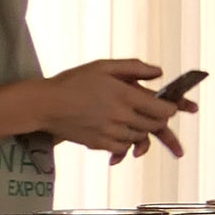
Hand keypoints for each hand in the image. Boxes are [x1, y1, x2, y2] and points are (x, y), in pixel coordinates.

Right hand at [24, 60, 193, 161]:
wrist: (44, 104)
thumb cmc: (73, 81)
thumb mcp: (103, 66)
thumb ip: (134, 67)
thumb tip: (159, 72)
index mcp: (125, 95)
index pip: (163, 109)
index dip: (170, 108)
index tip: (166, 106)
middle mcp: (120, 115)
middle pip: (155, 125)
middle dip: (158, 120)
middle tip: (151, 113)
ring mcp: (109, 132)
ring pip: (139, 137)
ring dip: (141, 130)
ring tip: (131, 120)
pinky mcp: (98, 143)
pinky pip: (122, 148)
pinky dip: (125, 143)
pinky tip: (118, 132)